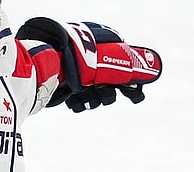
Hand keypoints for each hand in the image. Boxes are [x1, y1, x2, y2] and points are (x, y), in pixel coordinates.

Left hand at [16, 18, 161, 109]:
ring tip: (84, 96)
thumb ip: (129, 69)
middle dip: (107, 93)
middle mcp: (91, 60)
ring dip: (93, 99)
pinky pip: (79, 100)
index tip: (136, 95)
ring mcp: (78, 74)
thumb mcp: (106, 64)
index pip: (124, 66)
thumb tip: (152, 73)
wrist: (42, 67)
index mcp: (102, 47)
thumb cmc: (75, 59)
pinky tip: (74, 100)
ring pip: (94, 95)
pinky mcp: (66, 86)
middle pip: (109, 84)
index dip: (130, 83)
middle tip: (102, 94)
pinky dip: (79, 102)